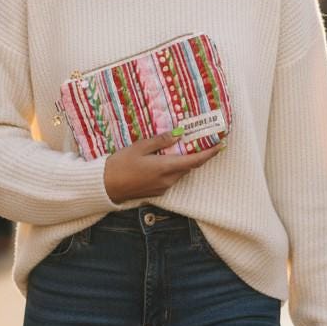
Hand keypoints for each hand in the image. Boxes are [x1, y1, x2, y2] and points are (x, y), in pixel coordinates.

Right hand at [102, 129, 223, 203]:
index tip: (220, 145)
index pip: (194, 161)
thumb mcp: (139, 147)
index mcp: (166, 167)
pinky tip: (166, 159)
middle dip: (197, 155)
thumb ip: (160, 141)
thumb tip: (178, 134)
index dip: (209, 153)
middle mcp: (168, 180)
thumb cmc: (120, 164)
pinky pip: (171, 178)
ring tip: (183, 147)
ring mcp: (162, 187)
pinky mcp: (156, 191)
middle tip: (202, 141)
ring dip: (184, 161)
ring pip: (180, 172)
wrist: (106, 186)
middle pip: (189, 167)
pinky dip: (174, 168)